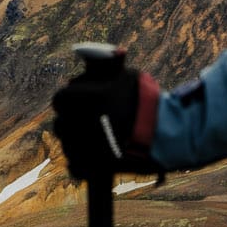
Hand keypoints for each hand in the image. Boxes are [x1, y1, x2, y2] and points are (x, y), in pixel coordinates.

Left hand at [51, 54, 162, 180]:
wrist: (167, 135)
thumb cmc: (147, 101)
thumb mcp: (127, 76)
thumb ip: (104, 70)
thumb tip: (92, 57)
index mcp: (84, 99)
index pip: (60, 99)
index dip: (69, 99)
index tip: (78, 100)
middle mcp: (79, 123)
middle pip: (60, 123)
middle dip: (71, 120)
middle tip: (88, 119)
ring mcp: (84, 148)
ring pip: (67, 145)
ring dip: (77, 141)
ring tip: (97, 138)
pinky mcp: (92, 169)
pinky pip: (74, 167)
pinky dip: (81, 163)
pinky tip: (93, 156)